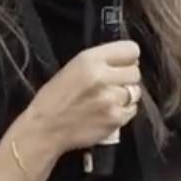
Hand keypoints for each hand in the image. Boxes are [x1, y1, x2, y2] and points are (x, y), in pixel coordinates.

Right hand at [23, 40, 142, 153]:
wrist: (44, 130)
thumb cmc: (54, 98)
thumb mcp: (73, 67)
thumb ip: (101, 61)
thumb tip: (129, 60)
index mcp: (90, 60)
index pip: (131, 49)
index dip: (129, 57)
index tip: (122, 64)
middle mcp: (103, 77)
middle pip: (135, 71)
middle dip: (126, 77)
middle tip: (112, 84)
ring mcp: (112, 100)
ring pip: (135, 91)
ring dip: (126, 95)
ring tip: (108, 100)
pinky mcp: (116, 119)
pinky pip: (133, 109)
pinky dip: (124, 110)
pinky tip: (108, 112)